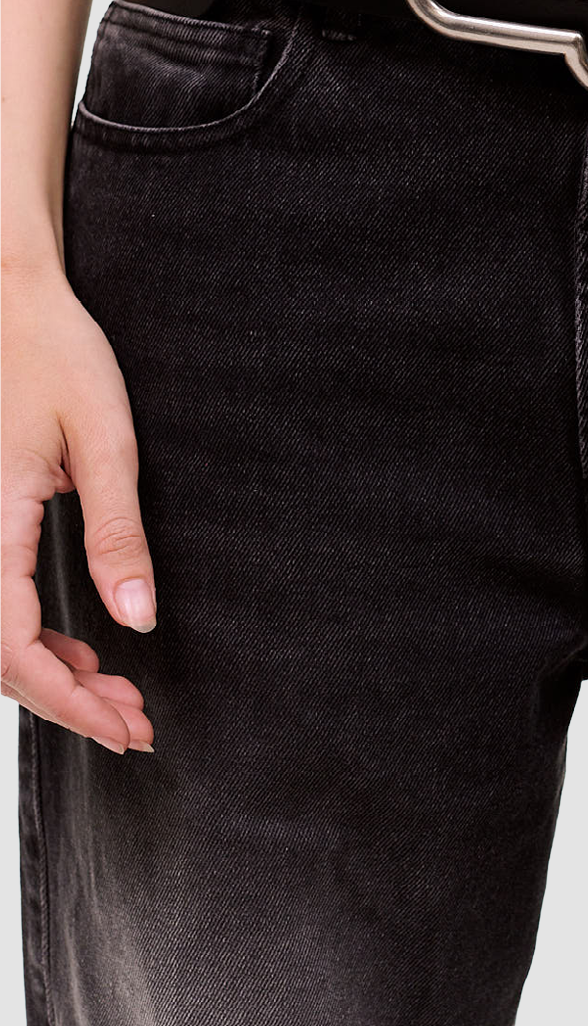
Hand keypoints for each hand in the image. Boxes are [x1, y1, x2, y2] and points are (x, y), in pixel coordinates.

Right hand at [1, 263, 156, 752]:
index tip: (122, 729)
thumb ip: (117, 531)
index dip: (66, 702)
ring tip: (116, 694)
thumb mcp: (105, 439)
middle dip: (64, 703)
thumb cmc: (54, 350)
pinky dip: (29, 640)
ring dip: (47, 676)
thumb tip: (138, 618)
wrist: (8, 297)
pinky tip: (78, 651)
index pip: (11, 646)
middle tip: (135, 724)